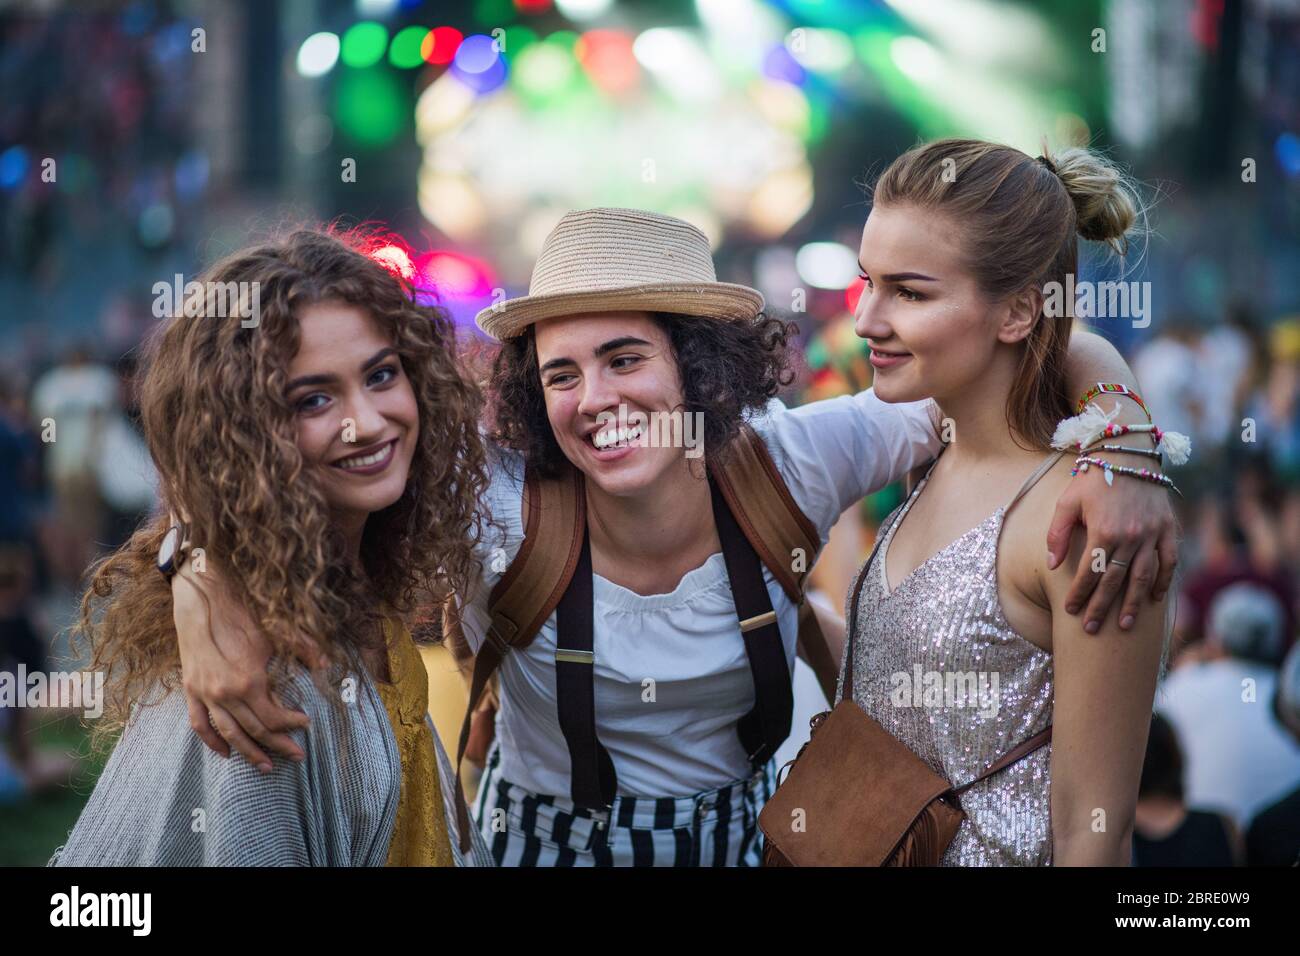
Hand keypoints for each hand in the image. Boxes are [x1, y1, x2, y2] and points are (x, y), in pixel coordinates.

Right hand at [173, 562, 315, 768]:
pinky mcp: (191, 691)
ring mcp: (205, 695)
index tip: (306, 724)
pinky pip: (199, 724)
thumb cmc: (241, 615)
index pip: (273, 717)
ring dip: (248, 752)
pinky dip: (212, 741)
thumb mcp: (276, 633)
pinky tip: (225, 752)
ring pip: (228, 734)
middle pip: (255, 730)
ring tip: (266, 766)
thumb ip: (303, 650)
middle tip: (296, 756)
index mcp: (250, 681)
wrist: (201, 602)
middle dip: (278, 745)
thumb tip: (325, 664)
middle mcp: (226, 694)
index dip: (292, 724)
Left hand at [1045, 462, 1176, 633]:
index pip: (1090, 572)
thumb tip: (1051, 565)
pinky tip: (1154, 598)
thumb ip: (1058, 535)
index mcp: (1104, 531)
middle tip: (1091, 629)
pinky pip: (1169, 561)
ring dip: (1134, 603)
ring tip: (1125, 626)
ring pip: (1144, 577)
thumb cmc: (1092, 478)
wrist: (1128, 453)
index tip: (1071, 611)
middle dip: (1102, 607)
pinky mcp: (1169, 528)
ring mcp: (1154, 534)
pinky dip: (1164, 581)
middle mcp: (1132, 536)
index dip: (1080, 594)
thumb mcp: (1066, 502)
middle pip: (1116, 581)